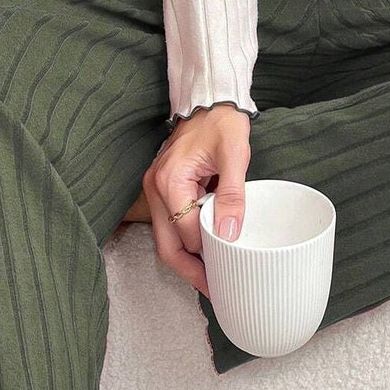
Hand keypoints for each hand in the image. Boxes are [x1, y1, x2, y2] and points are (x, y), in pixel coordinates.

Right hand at [135, 104, 251, 298]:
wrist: (209, 99)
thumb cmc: (223, 122)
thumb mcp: (235, 155)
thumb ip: (233, 194)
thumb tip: (230, 233)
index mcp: (170, 180)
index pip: (187, 233)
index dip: (207, 257)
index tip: (226, 275)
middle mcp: (155, 187)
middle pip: (166, 245)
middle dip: (189, 271)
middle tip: (214, 290)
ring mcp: (154, 188)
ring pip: (164, 237)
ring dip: (185, 259)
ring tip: (210, 277)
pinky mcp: (161, 187)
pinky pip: (168, 224)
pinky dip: (183, 241)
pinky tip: (202, 252)